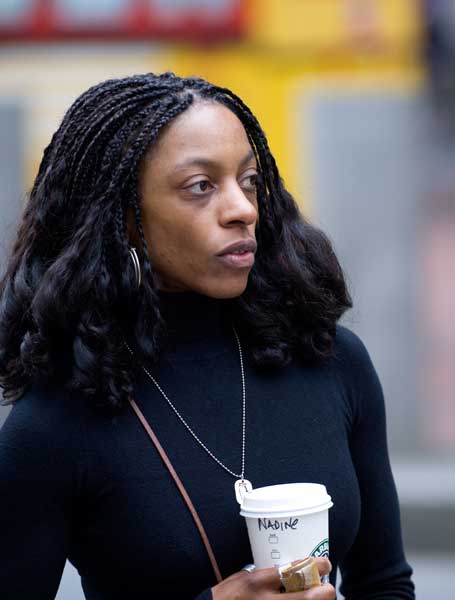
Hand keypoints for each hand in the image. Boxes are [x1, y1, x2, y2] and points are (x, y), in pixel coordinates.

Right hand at [212, 557, 335, 599]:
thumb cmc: (230, 594)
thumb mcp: (246, 577)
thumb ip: (269, 573)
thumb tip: (293, 570)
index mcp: (258, 581)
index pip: (292, 572)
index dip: (314, 566)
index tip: (324, 562)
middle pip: (307, 598)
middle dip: (324, 592)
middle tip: (327, 587)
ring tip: (317, 595)